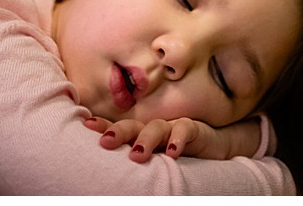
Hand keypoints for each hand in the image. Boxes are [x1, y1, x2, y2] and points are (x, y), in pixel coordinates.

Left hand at [83, 115, 256, 162]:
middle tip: (105, 142)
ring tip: (137, 155)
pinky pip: (185, 129)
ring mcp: (173, 127)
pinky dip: (178, 139)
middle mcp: (154, 129)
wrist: (216, 145)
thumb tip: (105, 177)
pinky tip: (172, 152)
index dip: (103, 125)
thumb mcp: (155, 159)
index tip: (86, 124)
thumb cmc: (180, 153)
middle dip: (118, 131)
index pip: (119, 129)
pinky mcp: (194, 129)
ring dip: (146, 139)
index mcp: (141, 135)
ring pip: (156, 127)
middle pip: (133, 126)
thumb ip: (136, 158)